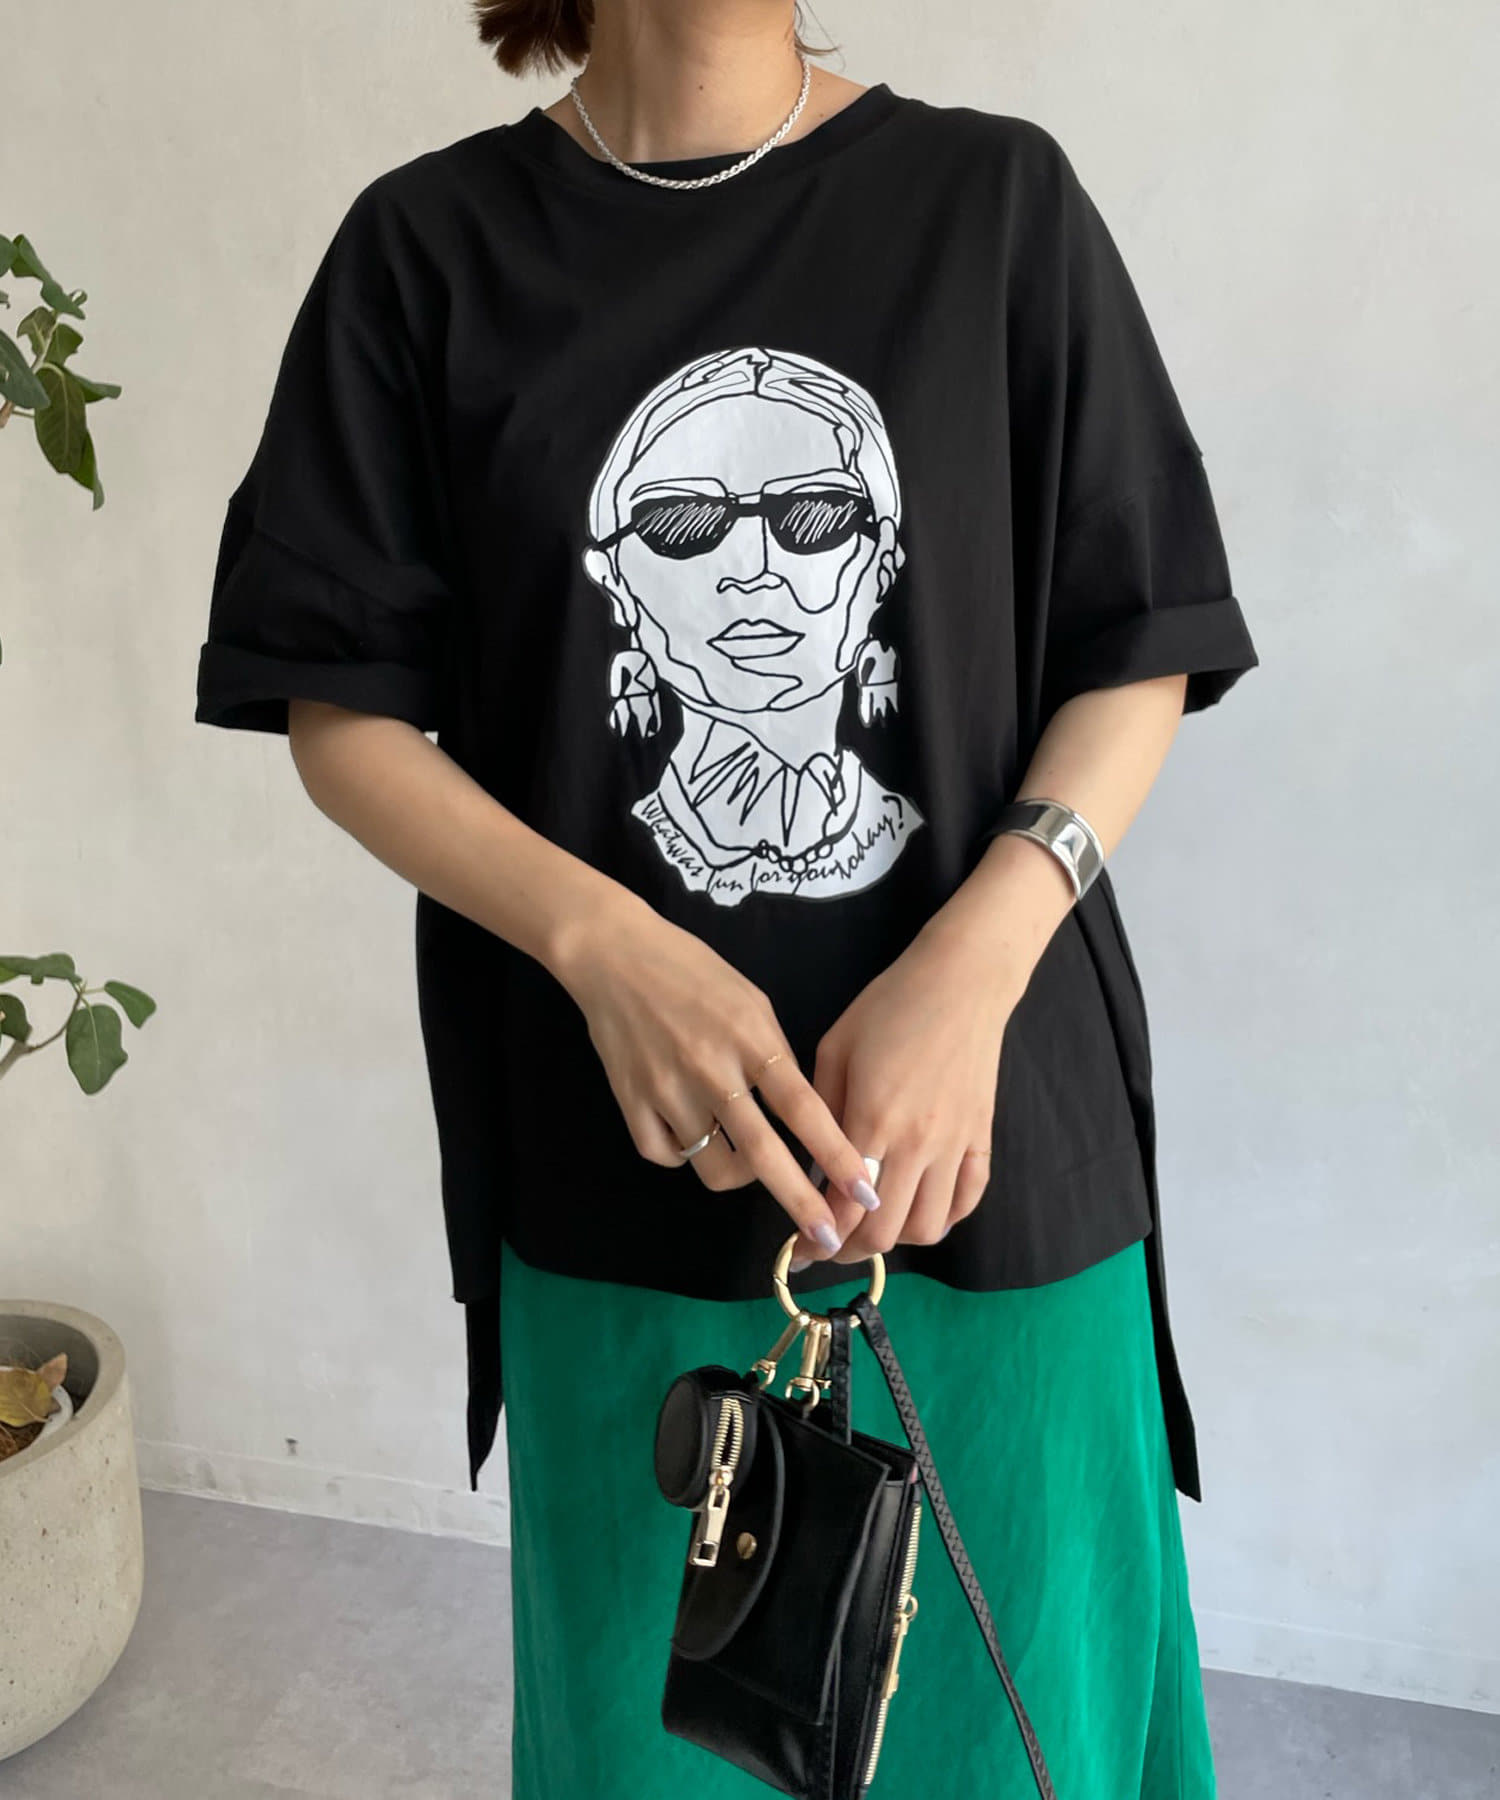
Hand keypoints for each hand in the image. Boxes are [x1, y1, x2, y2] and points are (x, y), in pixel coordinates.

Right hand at [548, 893, 879, 1252]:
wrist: (614, 955)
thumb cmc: (694, 972)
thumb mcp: (752, 1002)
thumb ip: (775, 1057)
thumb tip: (801, 1114)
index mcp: (750, 1038)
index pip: (803, 1108)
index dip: (836, 1154)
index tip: (865, 1189)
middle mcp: (711, 1070)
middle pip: (762, 1152)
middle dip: (800, 1202)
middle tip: (828, 1239)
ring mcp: (667, 1090)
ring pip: (714, 1167)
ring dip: (742, 1177)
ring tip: (746, 1162)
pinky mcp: (631, 1102)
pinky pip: (667, 1156)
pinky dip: (686, 1157)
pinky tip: (693, 1137)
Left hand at [793, 916, 1025, 1265]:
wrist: (961, 981)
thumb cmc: (887, 1007)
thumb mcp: (834, 1051)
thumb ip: (821, 1114)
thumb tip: (812, 1170)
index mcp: (872, 1119)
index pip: (842, 1206)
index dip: (818, 1239)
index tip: (799, 1251)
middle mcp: (916, 1143)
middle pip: (885, 1232)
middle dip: (851, 1251)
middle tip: (831, 1245)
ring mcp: (955, 1144)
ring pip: (929, 1228)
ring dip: (897, 1239)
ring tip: (874, 1227)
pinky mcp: (981, 1137)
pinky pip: (968, 1200)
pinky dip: (944, 1218)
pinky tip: (919, 1209)